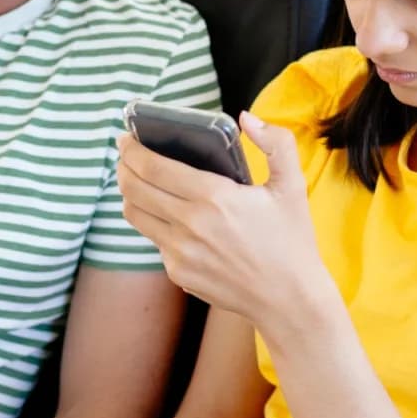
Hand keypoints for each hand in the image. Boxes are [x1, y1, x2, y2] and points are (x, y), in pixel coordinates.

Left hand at [116, 112, 335, 334]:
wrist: (289, 300)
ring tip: (137, 181)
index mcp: (214, 197)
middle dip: (123, 166)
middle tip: (125, 155)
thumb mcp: (293, 186)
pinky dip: (155, 222)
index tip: (126, 138)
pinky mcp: (178, 272)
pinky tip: (167, 214)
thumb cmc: (291, 239)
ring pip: (135, 215)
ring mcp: (180, 252)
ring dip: (130, 194)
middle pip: (134, 189)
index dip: (132, 149)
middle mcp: (190, 225)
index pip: (153, 167)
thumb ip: (276, 143)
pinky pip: (154, 240)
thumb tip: (246, 117)